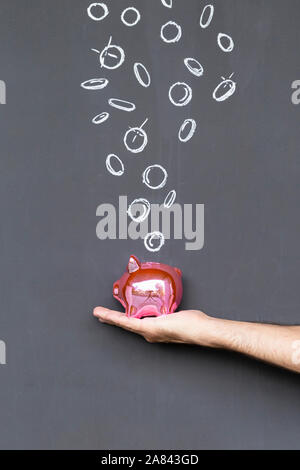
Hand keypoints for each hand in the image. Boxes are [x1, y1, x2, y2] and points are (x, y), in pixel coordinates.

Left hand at [93, 307, 218, 346]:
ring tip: (112, 314)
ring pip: (135, 323)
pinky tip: (137, 312)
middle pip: (126, 323)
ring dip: (123, 318)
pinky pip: (146, 320)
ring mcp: (157, 331)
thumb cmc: (188, 326)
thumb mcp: (166, 322)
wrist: (204, 330)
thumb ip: (153, 324)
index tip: (97, 313)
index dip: (109, 317)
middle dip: (112, 319)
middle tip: (98, 313)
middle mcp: (150, 333)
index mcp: (148, 330)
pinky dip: (137, 316)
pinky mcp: (164, 326)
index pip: (124, 322)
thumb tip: (141, 325)